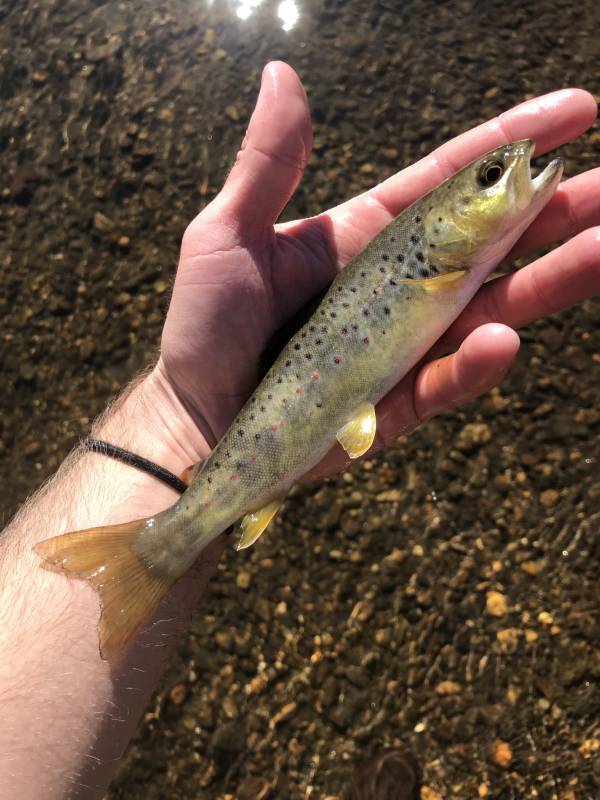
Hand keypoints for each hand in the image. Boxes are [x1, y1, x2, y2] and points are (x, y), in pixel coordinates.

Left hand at [155, 61, 598, 474]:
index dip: (509, 145)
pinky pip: (445, 382)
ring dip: (549, 281)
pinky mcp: (396, 403)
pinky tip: (504, 340)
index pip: (449, 181)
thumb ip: (266, 166)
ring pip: (491, 308)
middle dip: (555, 210)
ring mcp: (403, 346)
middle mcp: (397, 287)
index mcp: (364, 239)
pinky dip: (474, 365)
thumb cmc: (205, 330)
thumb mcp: (225, 236)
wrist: (194, 422)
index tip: (578, 110)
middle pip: (491, 241)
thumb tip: (283, 75)